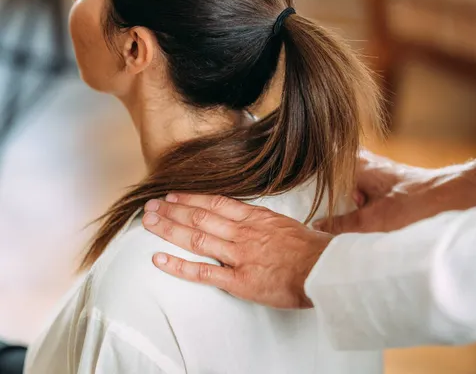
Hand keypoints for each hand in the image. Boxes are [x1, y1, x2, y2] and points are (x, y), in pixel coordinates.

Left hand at [143, 195, 331, 308]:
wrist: (326, 269)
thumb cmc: (316, 250)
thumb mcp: (293, 227)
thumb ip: (272, 224)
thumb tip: (267, 223)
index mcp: (257, 218)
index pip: (217, 203)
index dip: (192, 198)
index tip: (174, 195)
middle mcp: (244, 232)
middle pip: (200, 217)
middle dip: (173, 210)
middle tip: (150, 206)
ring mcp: (240, 255)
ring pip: (197, 238)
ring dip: (169, 229)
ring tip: (148, 223)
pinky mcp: (240, 280)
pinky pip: (204, 272)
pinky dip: (179, 266)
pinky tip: (159, 260)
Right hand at [315, 151, 475, 233]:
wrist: (461, 199)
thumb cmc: (420, 203)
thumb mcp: (374, 221)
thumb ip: (340, 227)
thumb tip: (315, 230)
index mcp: (356, 164)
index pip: (318, 164)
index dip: (301, 179)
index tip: (287, 192)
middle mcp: (365, 166)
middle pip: (330, 181)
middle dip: (318, 198)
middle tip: (303, 215)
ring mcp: (377, 178)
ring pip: (345, 192)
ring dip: (337, 207)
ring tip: (321, 224)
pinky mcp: (388, 191)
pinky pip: (361, 201)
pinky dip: (353, 212)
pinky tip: (349, 228)